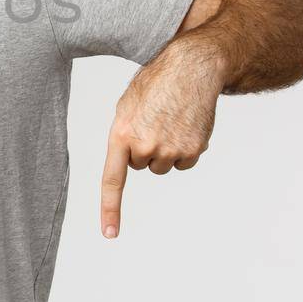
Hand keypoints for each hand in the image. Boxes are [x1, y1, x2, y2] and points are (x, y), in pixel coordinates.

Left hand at [100, 39, 224, 238]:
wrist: (191, 67)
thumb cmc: (156, 85)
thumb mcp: (127, 107)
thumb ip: (123, 136)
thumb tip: (130, 161)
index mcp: (121, 134)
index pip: (113, 179)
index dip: (110, 209)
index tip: (109, 234)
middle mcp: (145, 146)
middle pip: (141, 166)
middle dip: (145, 148)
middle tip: (154, 120)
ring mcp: (171, 149)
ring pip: (163, 166)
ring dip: (166, 149)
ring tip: (171, 120)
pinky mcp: (193, 149)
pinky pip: (184, 163)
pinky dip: (185, 148)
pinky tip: (186, 125)